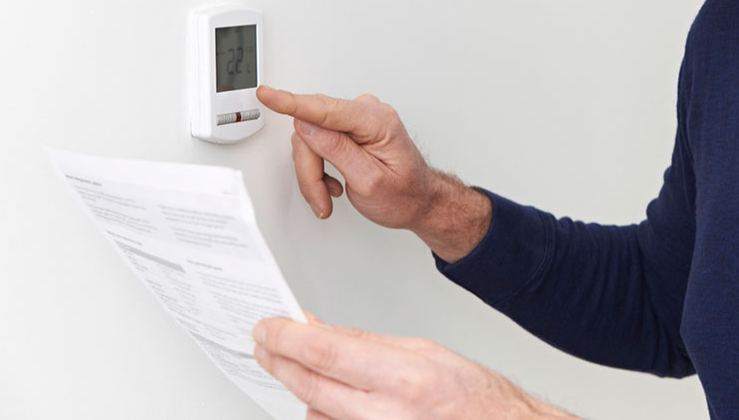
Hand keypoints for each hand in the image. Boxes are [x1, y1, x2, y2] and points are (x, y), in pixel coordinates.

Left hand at [253, 316, 578, 419]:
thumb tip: (321, 330)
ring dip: (303, 389)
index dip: (287, 338)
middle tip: (265, 344)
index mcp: (403, 378)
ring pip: (313, 413)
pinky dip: (322, 413)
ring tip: (304, 369)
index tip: (268, 327)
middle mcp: (385, 415)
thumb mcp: (422, 351)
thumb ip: (365, 342)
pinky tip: (327, 399)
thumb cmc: (473, 398)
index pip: (326, 352)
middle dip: (279, 361)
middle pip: (309, 385)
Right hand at [257, 85, 490, 261]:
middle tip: (321, 197)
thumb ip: (337, 150)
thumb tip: (307, 125)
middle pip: (312, 131)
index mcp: (377, 121)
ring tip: (329, 195)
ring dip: (314, 174)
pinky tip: (333, 184)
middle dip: (311, 169)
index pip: (326, 108)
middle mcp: (367, 114)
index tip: (268, 94)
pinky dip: (319, 169)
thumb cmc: (404, 194)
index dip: (293, 102)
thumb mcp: (369, 181)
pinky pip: (317, 144)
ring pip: (310, 141)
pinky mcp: (349, 130)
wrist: (418, 201)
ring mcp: (357, 121)